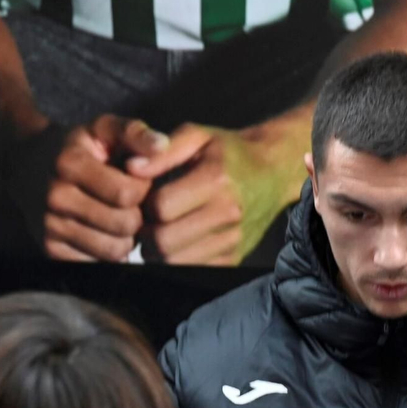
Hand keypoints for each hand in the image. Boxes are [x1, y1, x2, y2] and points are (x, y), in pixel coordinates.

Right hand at [42, 116, 173, 261]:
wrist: (28, 164)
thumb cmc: (78, 147)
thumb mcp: (103, 128)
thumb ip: (135, 133)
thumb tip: (162, 147)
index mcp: (70, 163)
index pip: (127, 193)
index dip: (142, 188)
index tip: (136, 180)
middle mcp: (55, 197)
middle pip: (124, 225)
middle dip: (137, 215)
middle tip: (129, 203)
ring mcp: (49, 227)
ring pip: (114, 251)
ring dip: (125, 238)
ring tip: (117, 217)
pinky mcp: (49, 250)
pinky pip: (97, 264)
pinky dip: (107, 253)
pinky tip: (102, 232)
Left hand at [139, 119, 305, 265]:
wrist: (274, 172)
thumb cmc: (230, 152)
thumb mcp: (198, 137)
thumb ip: (162, 152)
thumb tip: (131, 168)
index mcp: (216, 179)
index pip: (161, 207)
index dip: (144, 205)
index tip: (145, 199)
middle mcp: (228, 212)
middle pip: (165, 242)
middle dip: (146, 234)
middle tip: (146, 221)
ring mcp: (233, 238)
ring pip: (175, 262)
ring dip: (158, 252)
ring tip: (161, 230)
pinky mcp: (235, 257)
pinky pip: (193, 271)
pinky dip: (178, 261)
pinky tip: (179, 242)